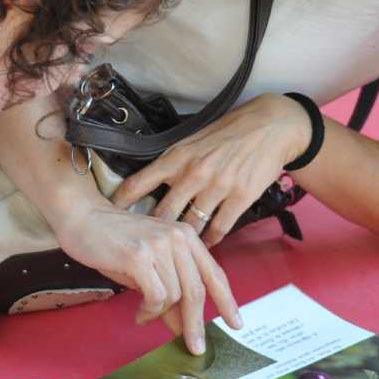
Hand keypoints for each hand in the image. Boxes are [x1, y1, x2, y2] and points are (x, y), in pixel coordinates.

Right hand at [57, 204, 240, 354]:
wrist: (82, 217)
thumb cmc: (114, 242)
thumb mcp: (149, 266)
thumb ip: (170, 290)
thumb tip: (183, 324)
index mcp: (186, 236)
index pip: (214, 273)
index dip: (226, 301)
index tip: (235, 323)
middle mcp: (178, 237)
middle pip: (197, 290)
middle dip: (196, 323)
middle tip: (195, 347)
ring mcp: (159, 245)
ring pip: (174, 296)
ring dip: (159, 314)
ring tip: (144, 314)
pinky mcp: (139, 256)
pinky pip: (156, 296)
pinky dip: (149, 311)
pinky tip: (139, 314)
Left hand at [112, 93, 311, 245]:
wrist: (270, 126)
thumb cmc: (229, 132)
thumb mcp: (193, 139)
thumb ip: (173, 162)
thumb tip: (149, 183)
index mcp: (177, 156)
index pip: (139, 183)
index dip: (121, 203)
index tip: (108, 216)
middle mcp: (194, 172)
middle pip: (163, 214)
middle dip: (151, 234)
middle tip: (143, 247)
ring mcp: (218, 186)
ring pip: (190, 225)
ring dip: (182, 241)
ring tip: (173, 252)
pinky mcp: (241, 197)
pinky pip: (219, 228)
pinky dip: (210, 239)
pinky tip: (204, 244)